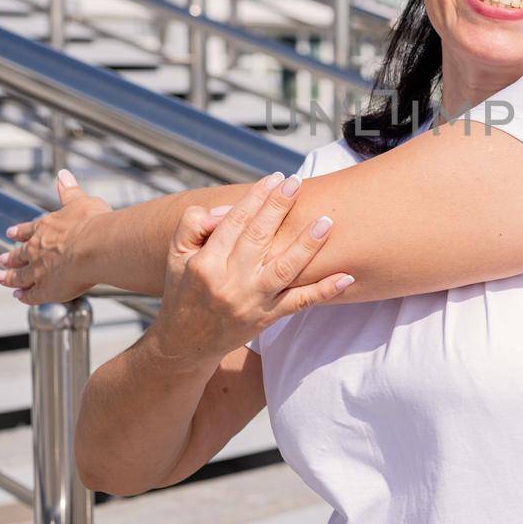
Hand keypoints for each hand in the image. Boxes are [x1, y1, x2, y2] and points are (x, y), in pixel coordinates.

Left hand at [0, 169, 112, 304]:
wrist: (96, 247)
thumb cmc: (93, 223)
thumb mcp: (81, 202)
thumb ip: (69, 191)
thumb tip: (63, 175)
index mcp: (46, 227)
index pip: (29, 229)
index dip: (20, 232)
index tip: (10, 233)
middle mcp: (37, 249)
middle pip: (19, 254)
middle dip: (10, 257)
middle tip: (0, 259)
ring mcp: (39, 270)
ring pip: (19, 275)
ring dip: (9, 277)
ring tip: (0, 278)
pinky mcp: (45, 289)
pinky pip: (31, 295)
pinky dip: (24, 296)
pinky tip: (20, 297)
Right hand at [149, 171, 352, 363]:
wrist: (186, 344)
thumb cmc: (183, 291)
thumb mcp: (175, 256)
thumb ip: (191, 226)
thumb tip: (220, 211)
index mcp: (206, 264)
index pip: (235, 222)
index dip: (256, 198)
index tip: (274, 178)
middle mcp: (230, 283)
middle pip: (260, 238)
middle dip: (280, 208)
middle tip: (297, 183)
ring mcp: (252, 302)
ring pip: (284, 269)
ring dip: (308, 245)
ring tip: (326, 221)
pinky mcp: (267, 319)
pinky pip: (300, 303)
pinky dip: (324, 291)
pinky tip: (346, 277)